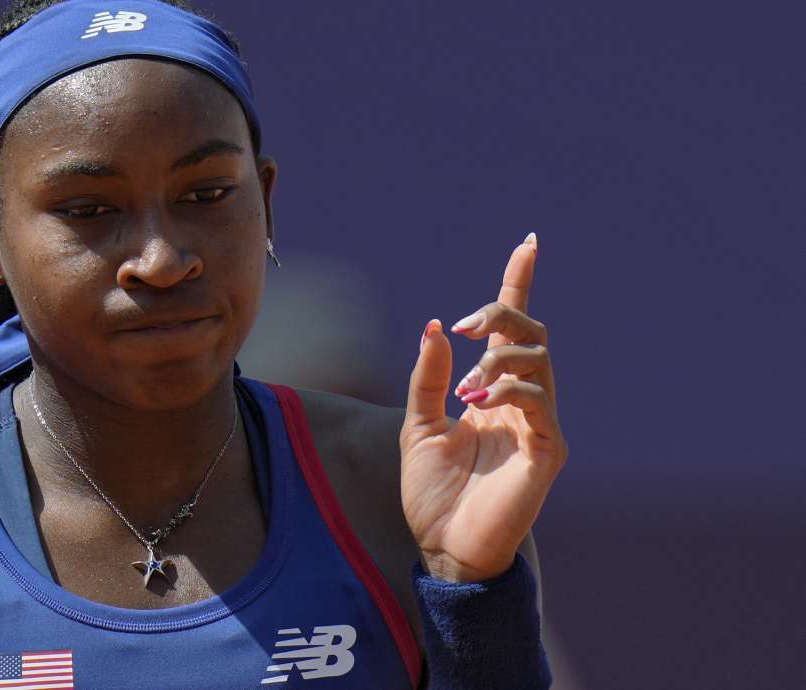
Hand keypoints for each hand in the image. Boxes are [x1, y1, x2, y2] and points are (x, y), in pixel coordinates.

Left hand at [399, 234, 567, 581]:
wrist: (444, 545)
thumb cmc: (433, 492)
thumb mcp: (418, 425)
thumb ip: (429, 377)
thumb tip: (438, 326)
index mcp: (492, 392)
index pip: (511, 330)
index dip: (518, 285)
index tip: (527, 243)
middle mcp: (521, 401)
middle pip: (530, 332)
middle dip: (499, 315)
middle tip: (463, 329)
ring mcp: (539, 424)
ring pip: (538, 359)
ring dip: (498, 360)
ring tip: (466, 391)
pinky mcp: (548, 450)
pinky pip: (541, 400)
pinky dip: (510, 389)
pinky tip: (479, 404)